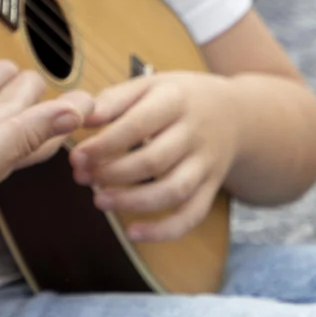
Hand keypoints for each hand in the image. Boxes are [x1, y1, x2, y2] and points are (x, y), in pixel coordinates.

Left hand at [68, 70, 237, 241]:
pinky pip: (192, 214)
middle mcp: (195, 133)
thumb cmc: (180, 98)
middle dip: (113, 174)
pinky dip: (164, 230)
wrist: (237, 114)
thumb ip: (115, 99)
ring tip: (100, 200)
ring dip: (132, 201)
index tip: (78, 156)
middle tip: (82, 178)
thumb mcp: (151, 84)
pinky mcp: (211, 188)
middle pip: (154, 161)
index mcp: (176, 100)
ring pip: (173, 191)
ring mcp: (206, 164)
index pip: (138, 124)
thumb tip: (82, 119)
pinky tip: (133, 232)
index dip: (105, 144)